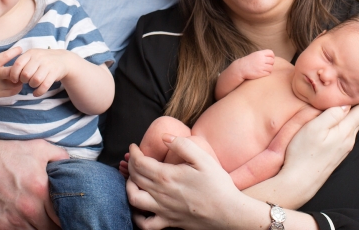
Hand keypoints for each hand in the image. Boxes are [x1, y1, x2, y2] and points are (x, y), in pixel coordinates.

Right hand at [0, 43, 23, 101]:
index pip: (6, 56)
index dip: (15, 52)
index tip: (20, 49)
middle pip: (12, 71)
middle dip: (21, 68)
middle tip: (26, 64)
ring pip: (15, 83)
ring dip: (21, 78)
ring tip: (24, 74)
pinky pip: (12, 92)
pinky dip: (18, 88)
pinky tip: (18, 83)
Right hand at [0, 136, 68, 229]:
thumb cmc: (7, 153)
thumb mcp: (38, 147)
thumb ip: (59, 156)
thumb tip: (69, 163)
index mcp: (41, 191)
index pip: (62, 215)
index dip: (67, 216)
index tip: (68, 213)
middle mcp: (29, 209)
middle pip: (50, 228)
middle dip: (56, 225)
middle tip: (57, 220)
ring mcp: (14, 219)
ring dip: (41, 228)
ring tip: (44, 223)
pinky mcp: (0, 225)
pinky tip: (28, 225)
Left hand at [4, 48, 78, 96]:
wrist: (63, 60)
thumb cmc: (42, 60)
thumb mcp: (32, 56)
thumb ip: (22, 63)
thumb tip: (8, 74)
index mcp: (31, 53)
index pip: (18, 64)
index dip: (14, 74)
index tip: (14, 80)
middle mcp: (39, 58)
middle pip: (26, 74)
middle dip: (24, 81)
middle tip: (26, 81)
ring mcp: (48, 65)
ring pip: (35, 80)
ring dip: (32, 86)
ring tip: (32, 84)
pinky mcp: (54, 73)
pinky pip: (44, 86)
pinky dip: (39, 92)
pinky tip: (36, 93)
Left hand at [127, 138, 247, 229]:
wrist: (229, 213)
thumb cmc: (218, 185)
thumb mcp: (203, 159)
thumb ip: (182, 145)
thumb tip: (164, 137)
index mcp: (167, 176)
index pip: (140, 162)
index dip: (134, 153)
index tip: (134, 147)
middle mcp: (161, 193)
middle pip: (135, 177)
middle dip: (131, 165)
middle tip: (134, 159)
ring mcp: (163, 210)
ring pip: (134, 198)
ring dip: (129, 187)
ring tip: (134, 179)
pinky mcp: (169, 222)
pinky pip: (145, 224)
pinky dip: (137, 217)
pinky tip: (139, 208)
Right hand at [234, 49, 274, 78]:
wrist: (240, 69)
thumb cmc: (248, 62)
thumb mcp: (254, 55)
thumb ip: (262, 55)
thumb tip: (272, 57)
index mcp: (259, 53)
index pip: (271, 53)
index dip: (271, 56)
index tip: (268, 59)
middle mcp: (261, 59)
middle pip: (272, 61)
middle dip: (270, 63)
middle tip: (265, 65)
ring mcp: (261, 66)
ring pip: (271, 68)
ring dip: (268, 69)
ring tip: (263, 69)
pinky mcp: (261, 73)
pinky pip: (268, 73)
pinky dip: (266, 73)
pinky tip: (262, 73)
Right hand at [251, 97, 358, 208]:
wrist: (299, 181)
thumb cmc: (303, 153)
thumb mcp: (314, 129)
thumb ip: (331, 114)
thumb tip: (346, 103)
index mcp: (344, 131)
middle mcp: (348, 139)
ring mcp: (343, 147)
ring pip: (353, 124)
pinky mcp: (337, 152)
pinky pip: (346, 131)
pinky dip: (349, 121)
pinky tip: (344, 119)